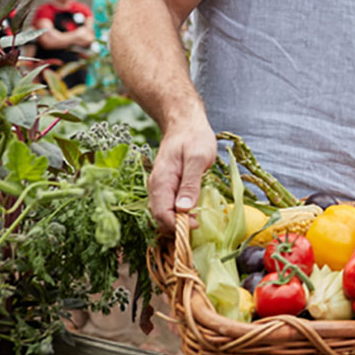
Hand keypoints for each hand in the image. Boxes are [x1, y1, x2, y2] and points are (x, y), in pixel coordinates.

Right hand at [147, 116, 217, 230]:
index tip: (196, 225)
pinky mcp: (166, 189)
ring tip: (197, 224)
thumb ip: (190, 183)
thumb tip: (184, 209)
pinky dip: (177, 216)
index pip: (162, 214)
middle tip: (198, 228)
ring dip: (177, 224)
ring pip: (163, 215)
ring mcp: (159, 189)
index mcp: (161, 182)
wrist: (185, 125)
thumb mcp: (197, 158)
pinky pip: (167, 208)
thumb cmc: (194, 138)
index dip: (178, 225)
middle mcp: (156, 188)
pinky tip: (192, 216)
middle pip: (160, 219)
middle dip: (176, 229)